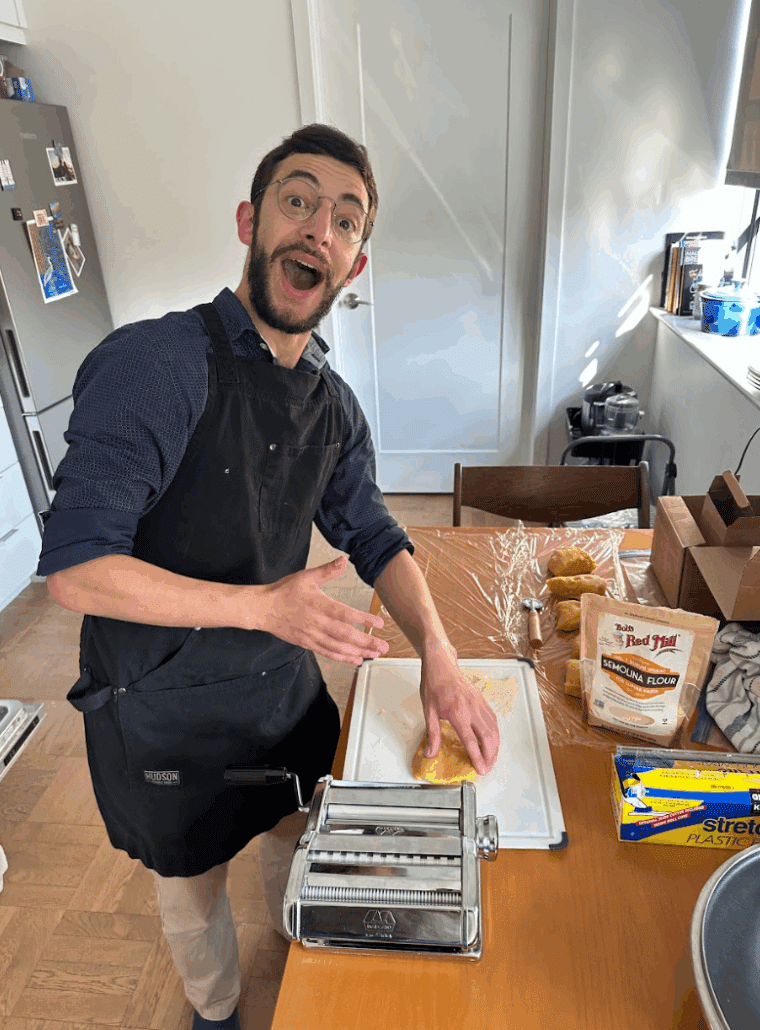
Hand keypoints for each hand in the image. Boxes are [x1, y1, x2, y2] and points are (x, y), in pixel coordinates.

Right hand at [252, 556, 389, 664]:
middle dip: (367, 642)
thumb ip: (327, 570)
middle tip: (383, 646)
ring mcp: (313, 636)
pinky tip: (356, 659)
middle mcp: (318, 623)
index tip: (378, 623)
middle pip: (346, 635)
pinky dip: (343, 658)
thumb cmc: (284, 592)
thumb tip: (344, 560)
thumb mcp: (306, 576)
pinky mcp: (308, 644)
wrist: (263, 609)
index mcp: (320, 605)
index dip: (363, 619)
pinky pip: (328, 653)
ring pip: (339, 647)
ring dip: (358, 652)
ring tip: (375, 654)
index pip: (345, 614)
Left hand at [419, 642, 499, 775]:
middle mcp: (472, 709)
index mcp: (457, 713)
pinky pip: (493, 719)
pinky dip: (495, 733)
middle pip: (487, 737)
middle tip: (487, 768)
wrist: (442, 664)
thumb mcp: (428, 710)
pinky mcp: (482, 700)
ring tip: (491, 758)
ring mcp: (479, 704)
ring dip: (495, 746)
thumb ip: (432, 734)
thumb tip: (430, 754)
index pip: (470, 741)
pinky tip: (492, 740)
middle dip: (490, 755)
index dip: (477, 757)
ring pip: (493, 729)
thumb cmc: (433, 685)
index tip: (481, 770)